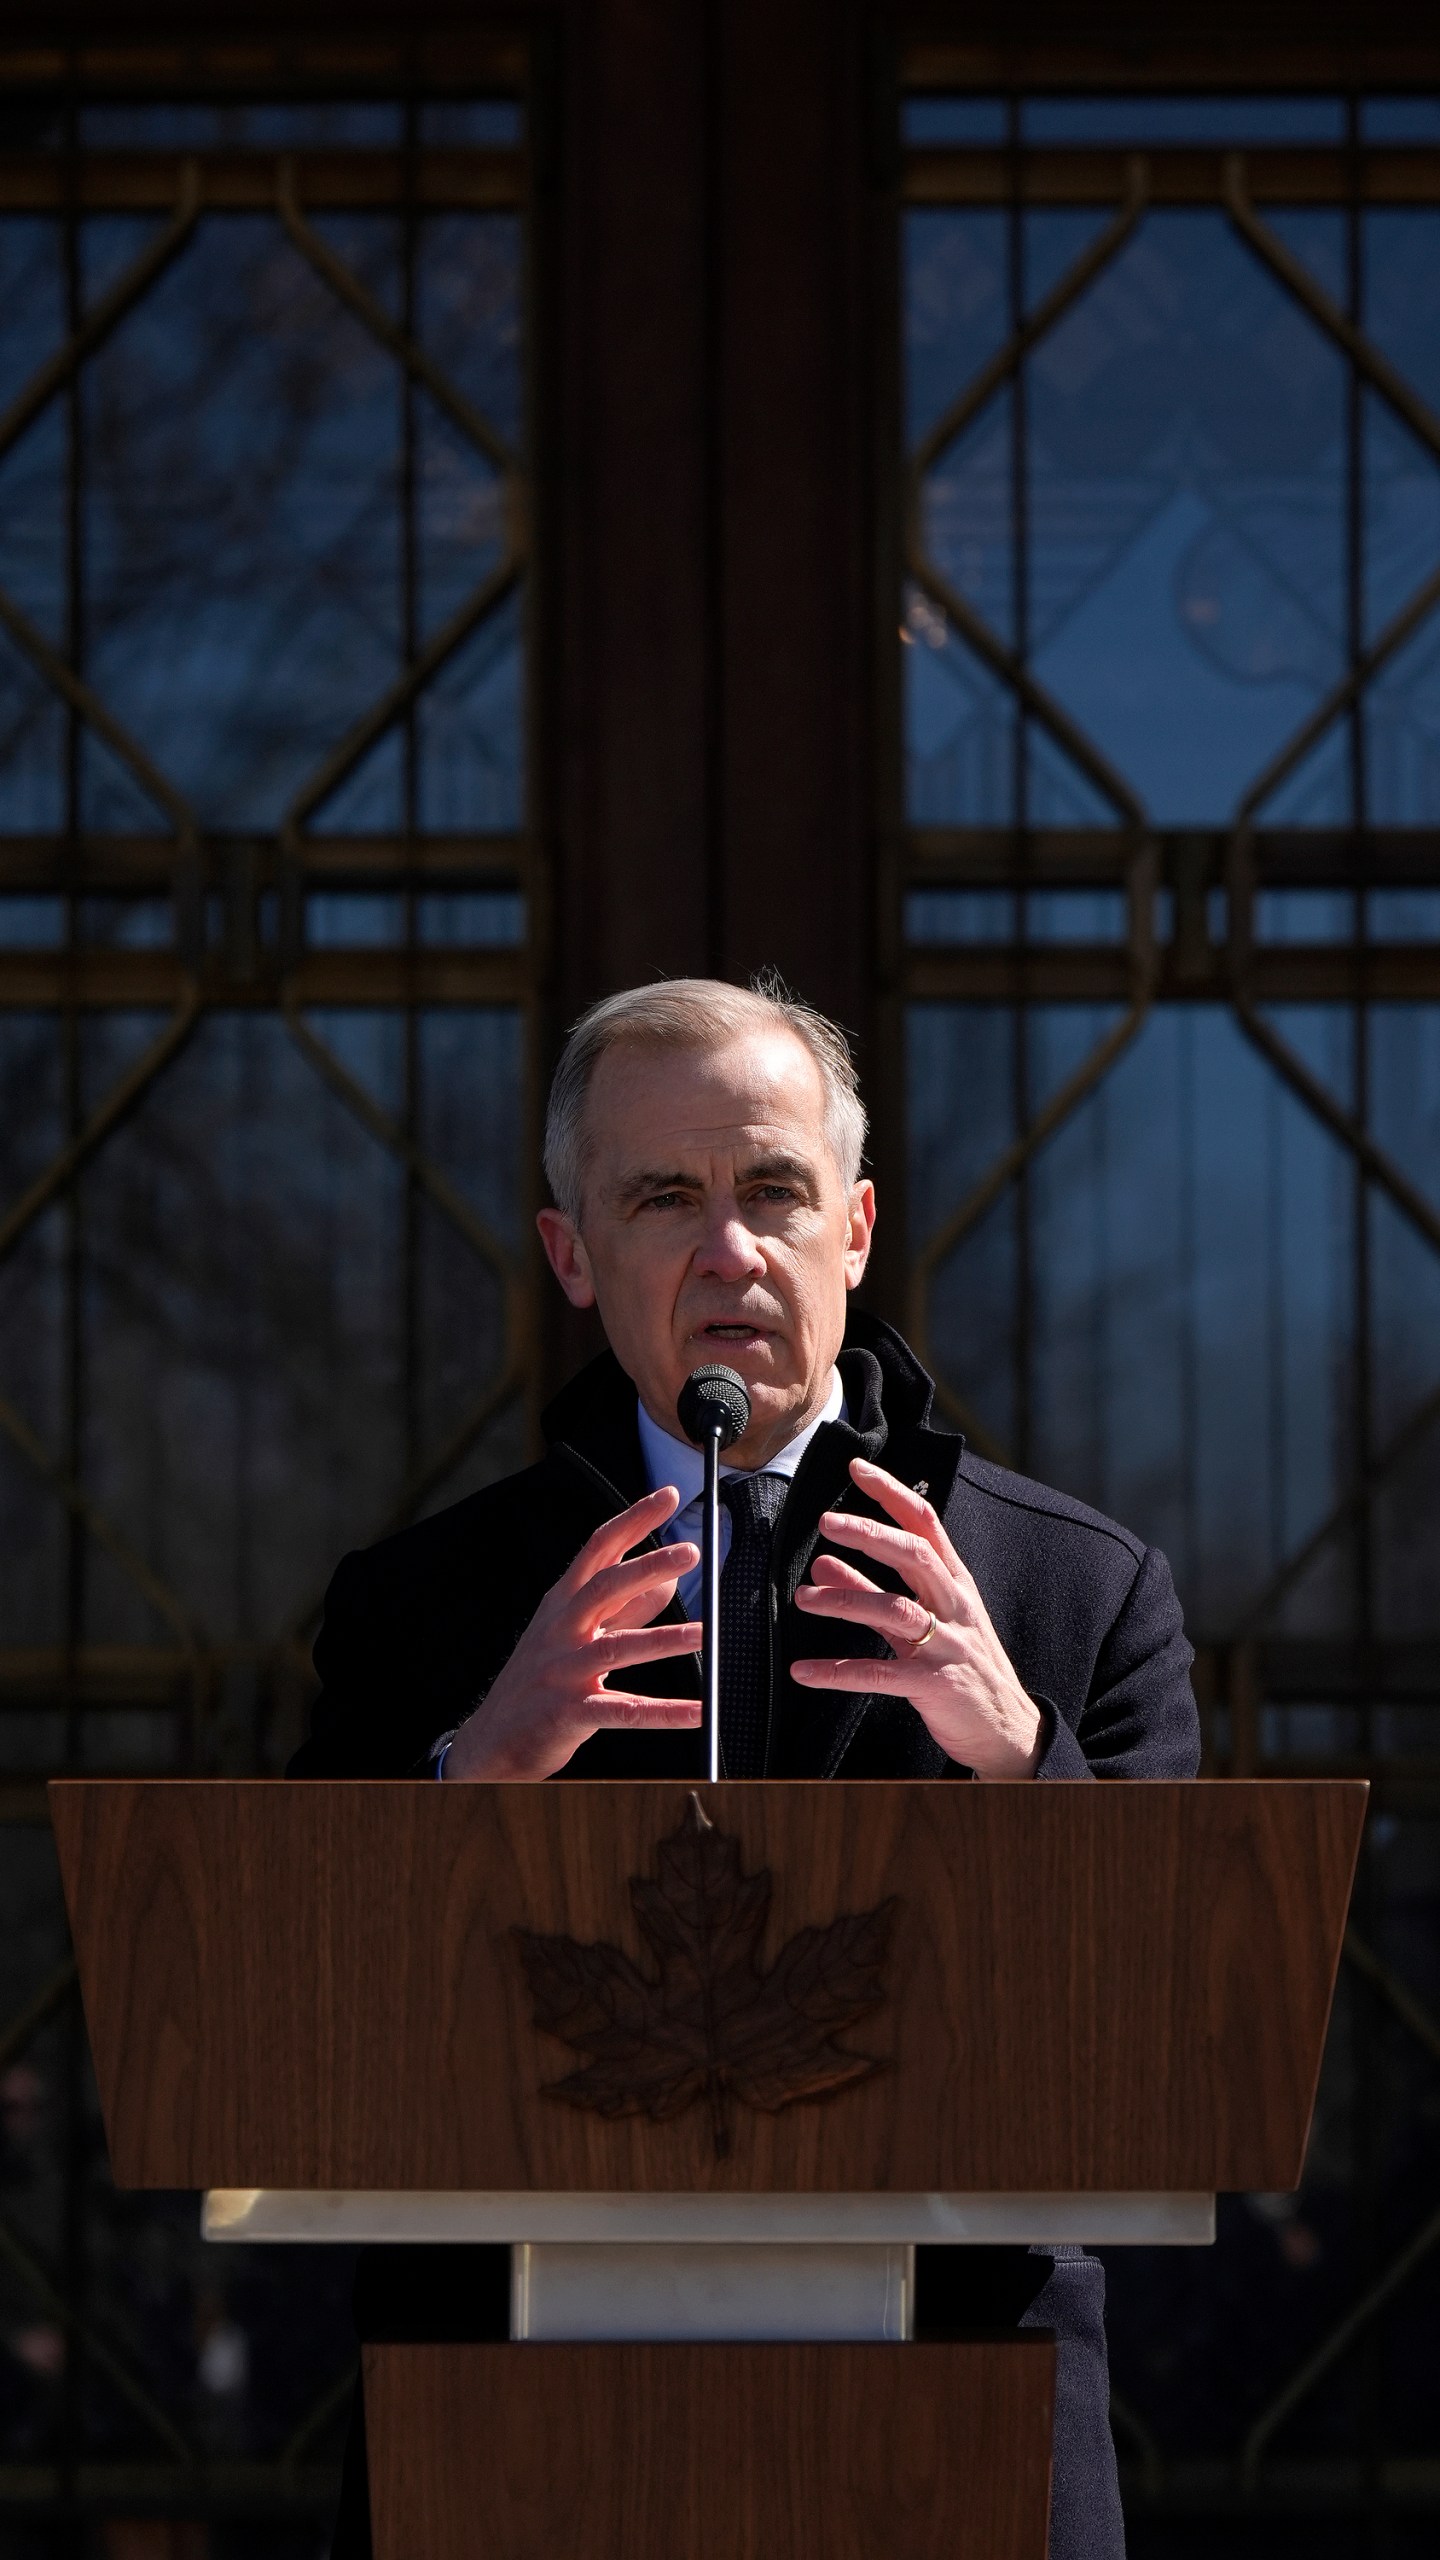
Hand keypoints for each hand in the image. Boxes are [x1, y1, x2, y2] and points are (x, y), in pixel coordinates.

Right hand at [443, 1487, 701, 1779]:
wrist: (493, 1740)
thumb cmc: (541, 1680)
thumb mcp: (577, 1635)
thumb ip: (624, 1610)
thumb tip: (666, 1582)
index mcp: (563, 1603)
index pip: (599, 1549)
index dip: (633, 1520)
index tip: (668, 1496)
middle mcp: (561, 1631)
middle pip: (605, 1588)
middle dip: (648, 1567)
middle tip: (690, 1553)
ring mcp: (563, 1672)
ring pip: (617, 1649)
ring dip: (664, 1640)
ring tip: (706, 1632)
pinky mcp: (569, 1714)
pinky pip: (624, 1711)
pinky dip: (664, 1713)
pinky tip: (697, 1713)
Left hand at [790, 1457, 1043, 1777]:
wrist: (1007, 1730)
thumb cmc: (962, 1668)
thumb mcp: (922, 1622)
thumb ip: (871, 1591)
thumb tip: (823, 1564)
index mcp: (955, 1584)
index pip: (926, 1524)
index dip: (892, 1493)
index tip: (858, 1469)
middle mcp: (956, 1607)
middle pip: (916, 1556)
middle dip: (870, 1534)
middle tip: (827, 1521)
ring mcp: (950, 1646)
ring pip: (896, 1610)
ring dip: (846, 1599)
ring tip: (803, 1597)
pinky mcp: (936, 1686)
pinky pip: (880, 1675)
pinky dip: (838, 1671)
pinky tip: (805, 1670)